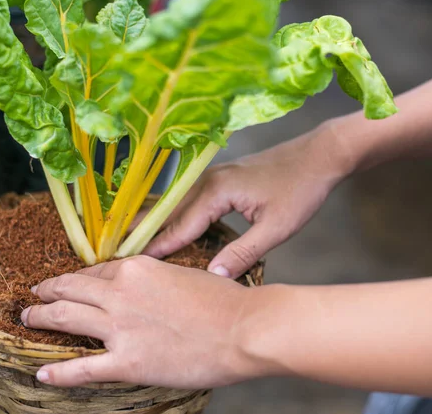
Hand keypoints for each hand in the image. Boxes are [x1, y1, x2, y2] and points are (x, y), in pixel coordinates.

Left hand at [20, 256, 275, 387]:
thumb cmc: (224, 300)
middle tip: (34, 295)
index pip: (95, 271)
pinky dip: (58, 372)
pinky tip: (41, 373)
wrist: (243, 329)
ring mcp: (119, 328)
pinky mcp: (126, 362)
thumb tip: (142, 285)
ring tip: (27, 318)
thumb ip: (154, 278)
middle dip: (48, 292)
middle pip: (70, 289)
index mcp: (135, 268)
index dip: (78, 279)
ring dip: (41, 317)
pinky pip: (82, 368)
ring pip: (66, 318)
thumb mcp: (183, 273)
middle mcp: (119, 293)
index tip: (69, 283)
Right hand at [144, 124, 348, 277]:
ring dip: (150, 221)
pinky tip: (160, 222)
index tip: (129, 264)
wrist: (319, 155)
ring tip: (125, 238)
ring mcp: (209, 177)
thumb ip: (243, 252)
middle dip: (140, 232)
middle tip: (112, 251)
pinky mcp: (216, 179)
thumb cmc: (301, 189)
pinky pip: (183, 199)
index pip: (178, 226)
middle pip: (165, 211)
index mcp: (216, 191)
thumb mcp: (277, 227)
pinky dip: (167, 213)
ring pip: (172, 203)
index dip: (154, 247)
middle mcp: (205, 181)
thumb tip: (214, 276)